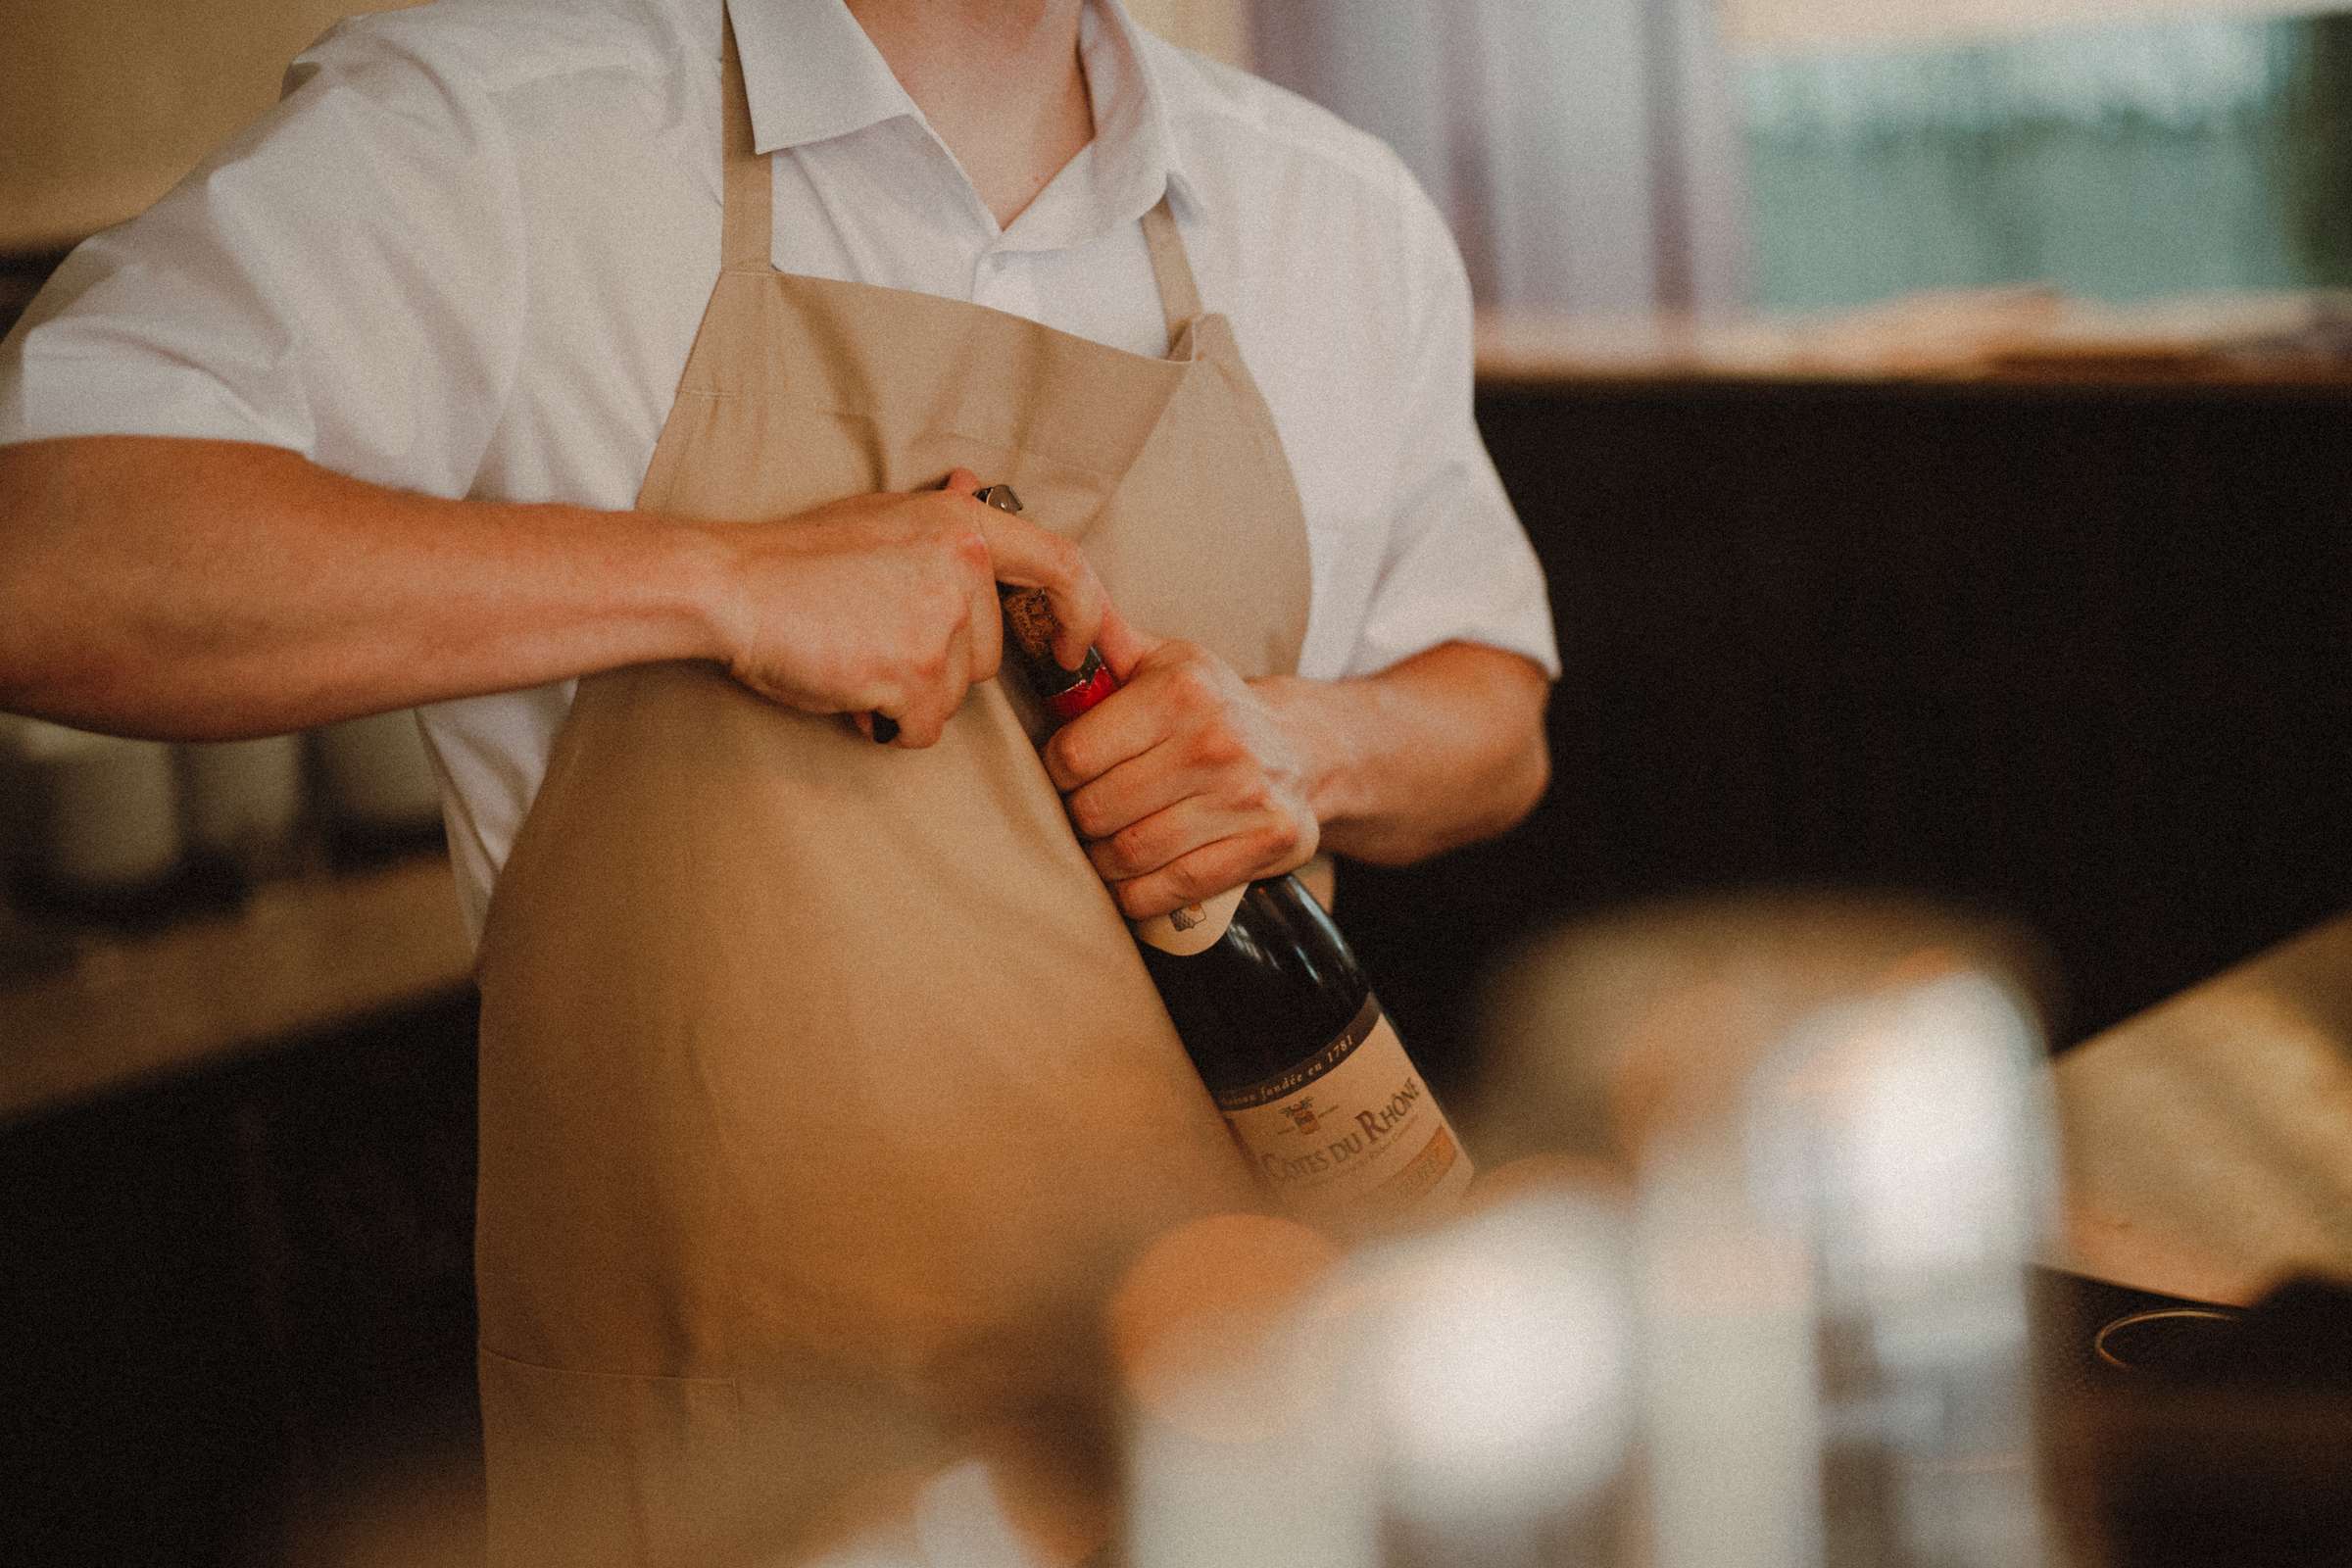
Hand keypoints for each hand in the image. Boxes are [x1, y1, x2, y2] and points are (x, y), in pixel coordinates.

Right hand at [700, 469, 1108, 746]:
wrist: (734, 586)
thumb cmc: (798, 556)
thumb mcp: (880, 514)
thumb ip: (939, 514)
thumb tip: (976, 484)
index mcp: (964, 525)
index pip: (1061, 566)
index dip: (1081, 611)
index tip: (1071, 645)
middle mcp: (964, 567)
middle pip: (987, 655)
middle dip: (940, 667)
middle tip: (876, 644)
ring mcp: (940, 622)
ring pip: (954, 695)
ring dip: (911, 694)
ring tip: (854, 657)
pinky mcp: (913, 672)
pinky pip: (923, 727)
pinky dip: (889, 722)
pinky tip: (850, 688)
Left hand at [1042, 628, 1318, 919]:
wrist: (1304, 747)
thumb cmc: (1214, 706)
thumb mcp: (1166, 661)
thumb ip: (1106, 642)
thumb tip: (1050, 611)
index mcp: (1182, 688)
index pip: (1076, 753)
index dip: (1057, 772)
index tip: (1068, 775)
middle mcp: (1217, 740)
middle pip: (1099, 809)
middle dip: (1078, 820)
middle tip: (1083, 816)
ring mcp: (1246, 795)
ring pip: (1131, 853)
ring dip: (1103, 863)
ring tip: (1103, 849)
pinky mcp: (1267, 842)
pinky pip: (1175, 888)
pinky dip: (1138, 896)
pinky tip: (1131, 883)